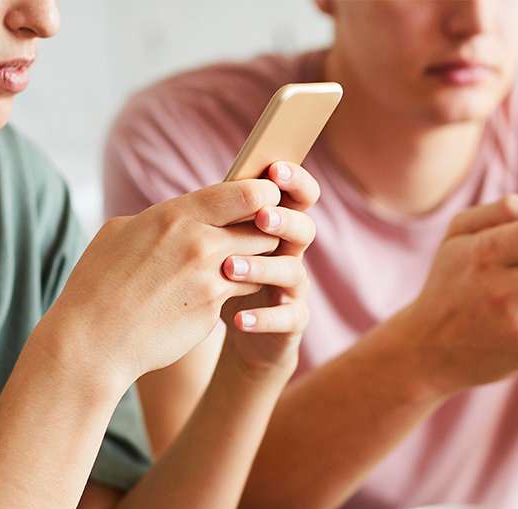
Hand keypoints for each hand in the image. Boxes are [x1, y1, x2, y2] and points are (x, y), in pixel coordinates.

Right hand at [47, 179, 284, 386]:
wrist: (92, 342)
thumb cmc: (97, 286)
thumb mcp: (118, 233)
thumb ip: (157, 218)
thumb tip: (176, 213)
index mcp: (175, 215)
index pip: (244, 193)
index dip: (263, 194)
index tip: (265, 199)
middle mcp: (199, 242)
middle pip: (262, 227)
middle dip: (264, 232)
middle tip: (260, 236)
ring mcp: (209, 278)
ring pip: (260, 261)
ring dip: (256, 263)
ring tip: (243, 266)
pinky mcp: (213, 309)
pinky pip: (244, 292)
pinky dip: (240, 291)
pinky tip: (224, 294)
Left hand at [219, 162, 320, 375]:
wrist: (242, 329)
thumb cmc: (229, 273)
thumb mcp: (227, 240)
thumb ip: (229, 214)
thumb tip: (213, 185)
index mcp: (279, 226)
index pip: (299, 196)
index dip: (295, 181)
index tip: (275, 169)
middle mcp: (292, 253)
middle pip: (304, 229)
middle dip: (285, 220)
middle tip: (262, 216)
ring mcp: (294, 288)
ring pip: (291, 272)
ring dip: (263, 267)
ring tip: (230, 267)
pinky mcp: (292, 321)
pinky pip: (286, 318)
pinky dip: (262, 318)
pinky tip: (237, 319)